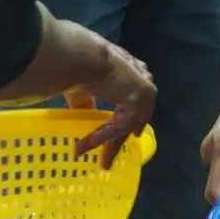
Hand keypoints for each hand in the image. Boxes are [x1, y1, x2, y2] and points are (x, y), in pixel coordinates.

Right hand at [72, 42, 155, 166]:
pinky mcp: (137, 102)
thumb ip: (87, 100)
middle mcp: (141, 78)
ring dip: (113, 143)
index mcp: (131, 68)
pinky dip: (102, 137)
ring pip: (128, 123)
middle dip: (125, 134)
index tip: (133, 132)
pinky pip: (119, 126)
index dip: (133, 114)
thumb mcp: (82, 85)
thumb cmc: (76, 63)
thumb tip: (83, 112)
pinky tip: (86, 146)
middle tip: (114, 154)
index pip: (136, 95)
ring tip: (102, 161)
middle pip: (136, 114)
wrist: (80, 56)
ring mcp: (143, 90)